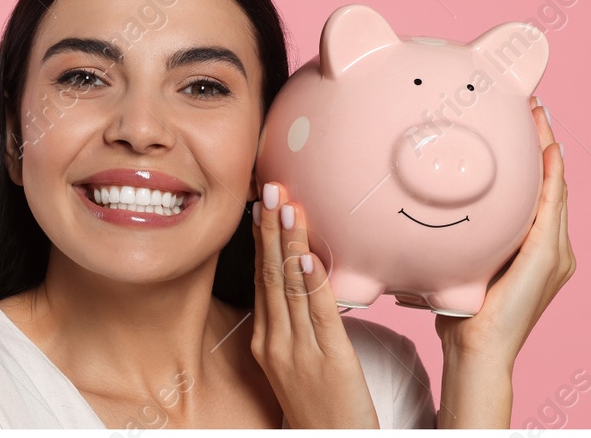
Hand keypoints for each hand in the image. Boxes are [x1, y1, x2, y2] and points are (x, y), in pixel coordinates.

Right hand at [250, 181, 378, 428]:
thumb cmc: (318, 403)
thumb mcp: (296, 359)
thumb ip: (295, 320)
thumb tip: (301, 275)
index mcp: (266, 342)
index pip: (261, 280)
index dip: (262, 240)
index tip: (262, 204)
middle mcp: (277, 344)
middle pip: (270, 277)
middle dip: (269, 230)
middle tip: (269, 188)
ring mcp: (301, 352)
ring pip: (291, 287)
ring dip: (288, 242)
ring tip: (287, 205)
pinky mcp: (330, 359)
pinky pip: (319, 313)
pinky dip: (312, 282)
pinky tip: (306, 255)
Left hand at [439, 100, 575, 365]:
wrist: (477, 352)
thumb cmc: (464, 316)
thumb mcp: (465, 262)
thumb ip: (463, 235)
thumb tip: (427, 203)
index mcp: (536, 249)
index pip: (538, 192)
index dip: (534, 155)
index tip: (523, 121)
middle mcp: (554, 248)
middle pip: (551, 183)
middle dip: (543, 142)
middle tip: (533, 105)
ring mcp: (556, 253)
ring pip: (556, 188)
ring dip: (548, 148)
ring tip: (539, 115)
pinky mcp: (549, 256)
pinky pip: (553, 206)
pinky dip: (552, 176)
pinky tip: (549, 151)